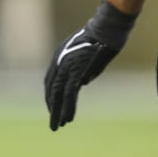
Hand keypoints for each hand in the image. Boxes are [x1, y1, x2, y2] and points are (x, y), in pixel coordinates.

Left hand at [44, 1, 136, 130]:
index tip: (53, 108)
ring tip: (58, 126)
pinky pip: (70, 94)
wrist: (107, 30)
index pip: (51, 81)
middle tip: (53, 124)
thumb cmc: (101, 39)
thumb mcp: (87, 55)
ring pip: (59, 94)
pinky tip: (68, 119)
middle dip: (52, 107)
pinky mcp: (77, 72)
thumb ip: (83, 69)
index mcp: (59, 57)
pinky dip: (68, 107)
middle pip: (52, 89)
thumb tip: (82, 83)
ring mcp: (67, 67)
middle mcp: (59, 62)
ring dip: (58, 112)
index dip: (51, 96)